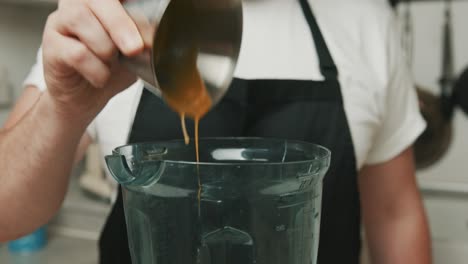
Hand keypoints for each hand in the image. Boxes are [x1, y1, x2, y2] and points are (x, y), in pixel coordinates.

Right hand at [42, 0, 144, 118]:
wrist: (87, 98)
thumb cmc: (111, 69)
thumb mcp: (136, 52)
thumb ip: (144, 39)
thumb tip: (155, 36)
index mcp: (104, 2)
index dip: (131, 3)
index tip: (144, 27)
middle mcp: (78, 3)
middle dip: (120, 24)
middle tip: (135, 48)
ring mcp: (61, 21)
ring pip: (80, 18)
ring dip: (105, 46)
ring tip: (111, 63)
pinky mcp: (51, 45)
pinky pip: (76, 51)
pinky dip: (95, 68)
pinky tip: (101, 77)